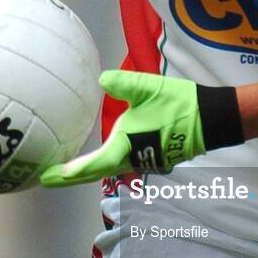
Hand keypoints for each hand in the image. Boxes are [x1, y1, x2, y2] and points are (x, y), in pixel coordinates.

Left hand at [39, 70, 242, 186]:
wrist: (210, 119)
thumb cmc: (178, 105)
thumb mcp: (147, 89)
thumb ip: (121, 84)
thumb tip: (101, 79)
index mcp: (126, 146)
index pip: (91, 165)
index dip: (67, 173)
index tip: (47, 177)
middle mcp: (132, 159)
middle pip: (94, 173)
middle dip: (69, 177)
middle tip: (46, 178)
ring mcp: (143, 161)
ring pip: (108, 170)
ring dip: (85, 172)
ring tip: (65, 169)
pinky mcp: (151, 157)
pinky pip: (120, 164)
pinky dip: (102, 164)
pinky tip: (97, 157)